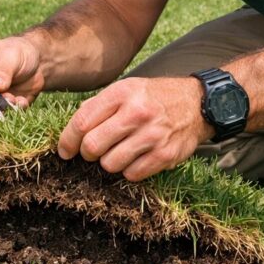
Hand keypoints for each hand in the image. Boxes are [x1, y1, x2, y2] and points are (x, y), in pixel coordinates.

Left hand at [56, 77, 210, 181]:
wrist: (197, 103)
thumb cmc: (154, 97)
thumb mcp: (127, 89)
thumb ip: (98, 106)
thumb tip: (71, 132)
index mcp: (123, 93)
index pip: (82, 122)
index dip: (68, 140)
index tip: (65, 150)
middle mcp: (137, 112)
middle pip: (93, 146)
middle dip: (87, 153)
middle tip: (93, 152)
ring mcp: (152, 135)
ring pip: (110, 164)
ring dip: (109, 162)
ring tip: (119, 151)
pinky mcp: (165, 154)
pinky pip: (132, 174)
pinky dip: (129, 170)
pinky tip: (136, 157)